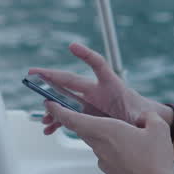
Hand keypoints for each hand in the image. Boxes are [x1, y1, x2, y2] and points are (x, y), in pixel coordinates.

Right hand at [30, 42, 167, 135]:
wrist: (137, 121)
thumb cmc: (138, 112)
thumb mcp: (139, 114)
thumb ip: (137, 116)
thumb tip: (138, 118)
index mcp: (111, 85)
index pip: (98, 64)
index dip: (86, 55)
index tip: (72, 46)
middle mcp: (96, 90)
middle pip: (70, 80)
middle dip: (50, 76)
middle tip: (33, 73)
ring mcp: (88, 101)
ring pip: (64, 99)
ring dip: (51, 104)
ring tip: (40, 109)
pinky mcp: (84, 113)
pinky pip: (67, 114)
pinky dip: (58, 120)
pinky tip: (49, 127)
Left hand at [45, 102, 173, 173]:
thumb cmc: (155, 160)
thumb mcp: (158, 128)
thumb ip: (148, 117)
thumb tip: (144, 117)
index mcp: (106, 130)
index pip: (73, 119)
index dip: (58, 110)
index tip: (48, 103)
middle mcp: (99, 145)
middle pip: (82, 129)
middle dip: (77, 119)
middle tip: (78, 111)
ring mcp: (103, 161)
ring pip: (96, 141)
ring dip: (101, 134)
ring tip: (122, 132)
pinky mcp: (109, 172)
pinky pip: (106, 154)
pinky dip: (112, 149)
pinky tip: (130, 151)